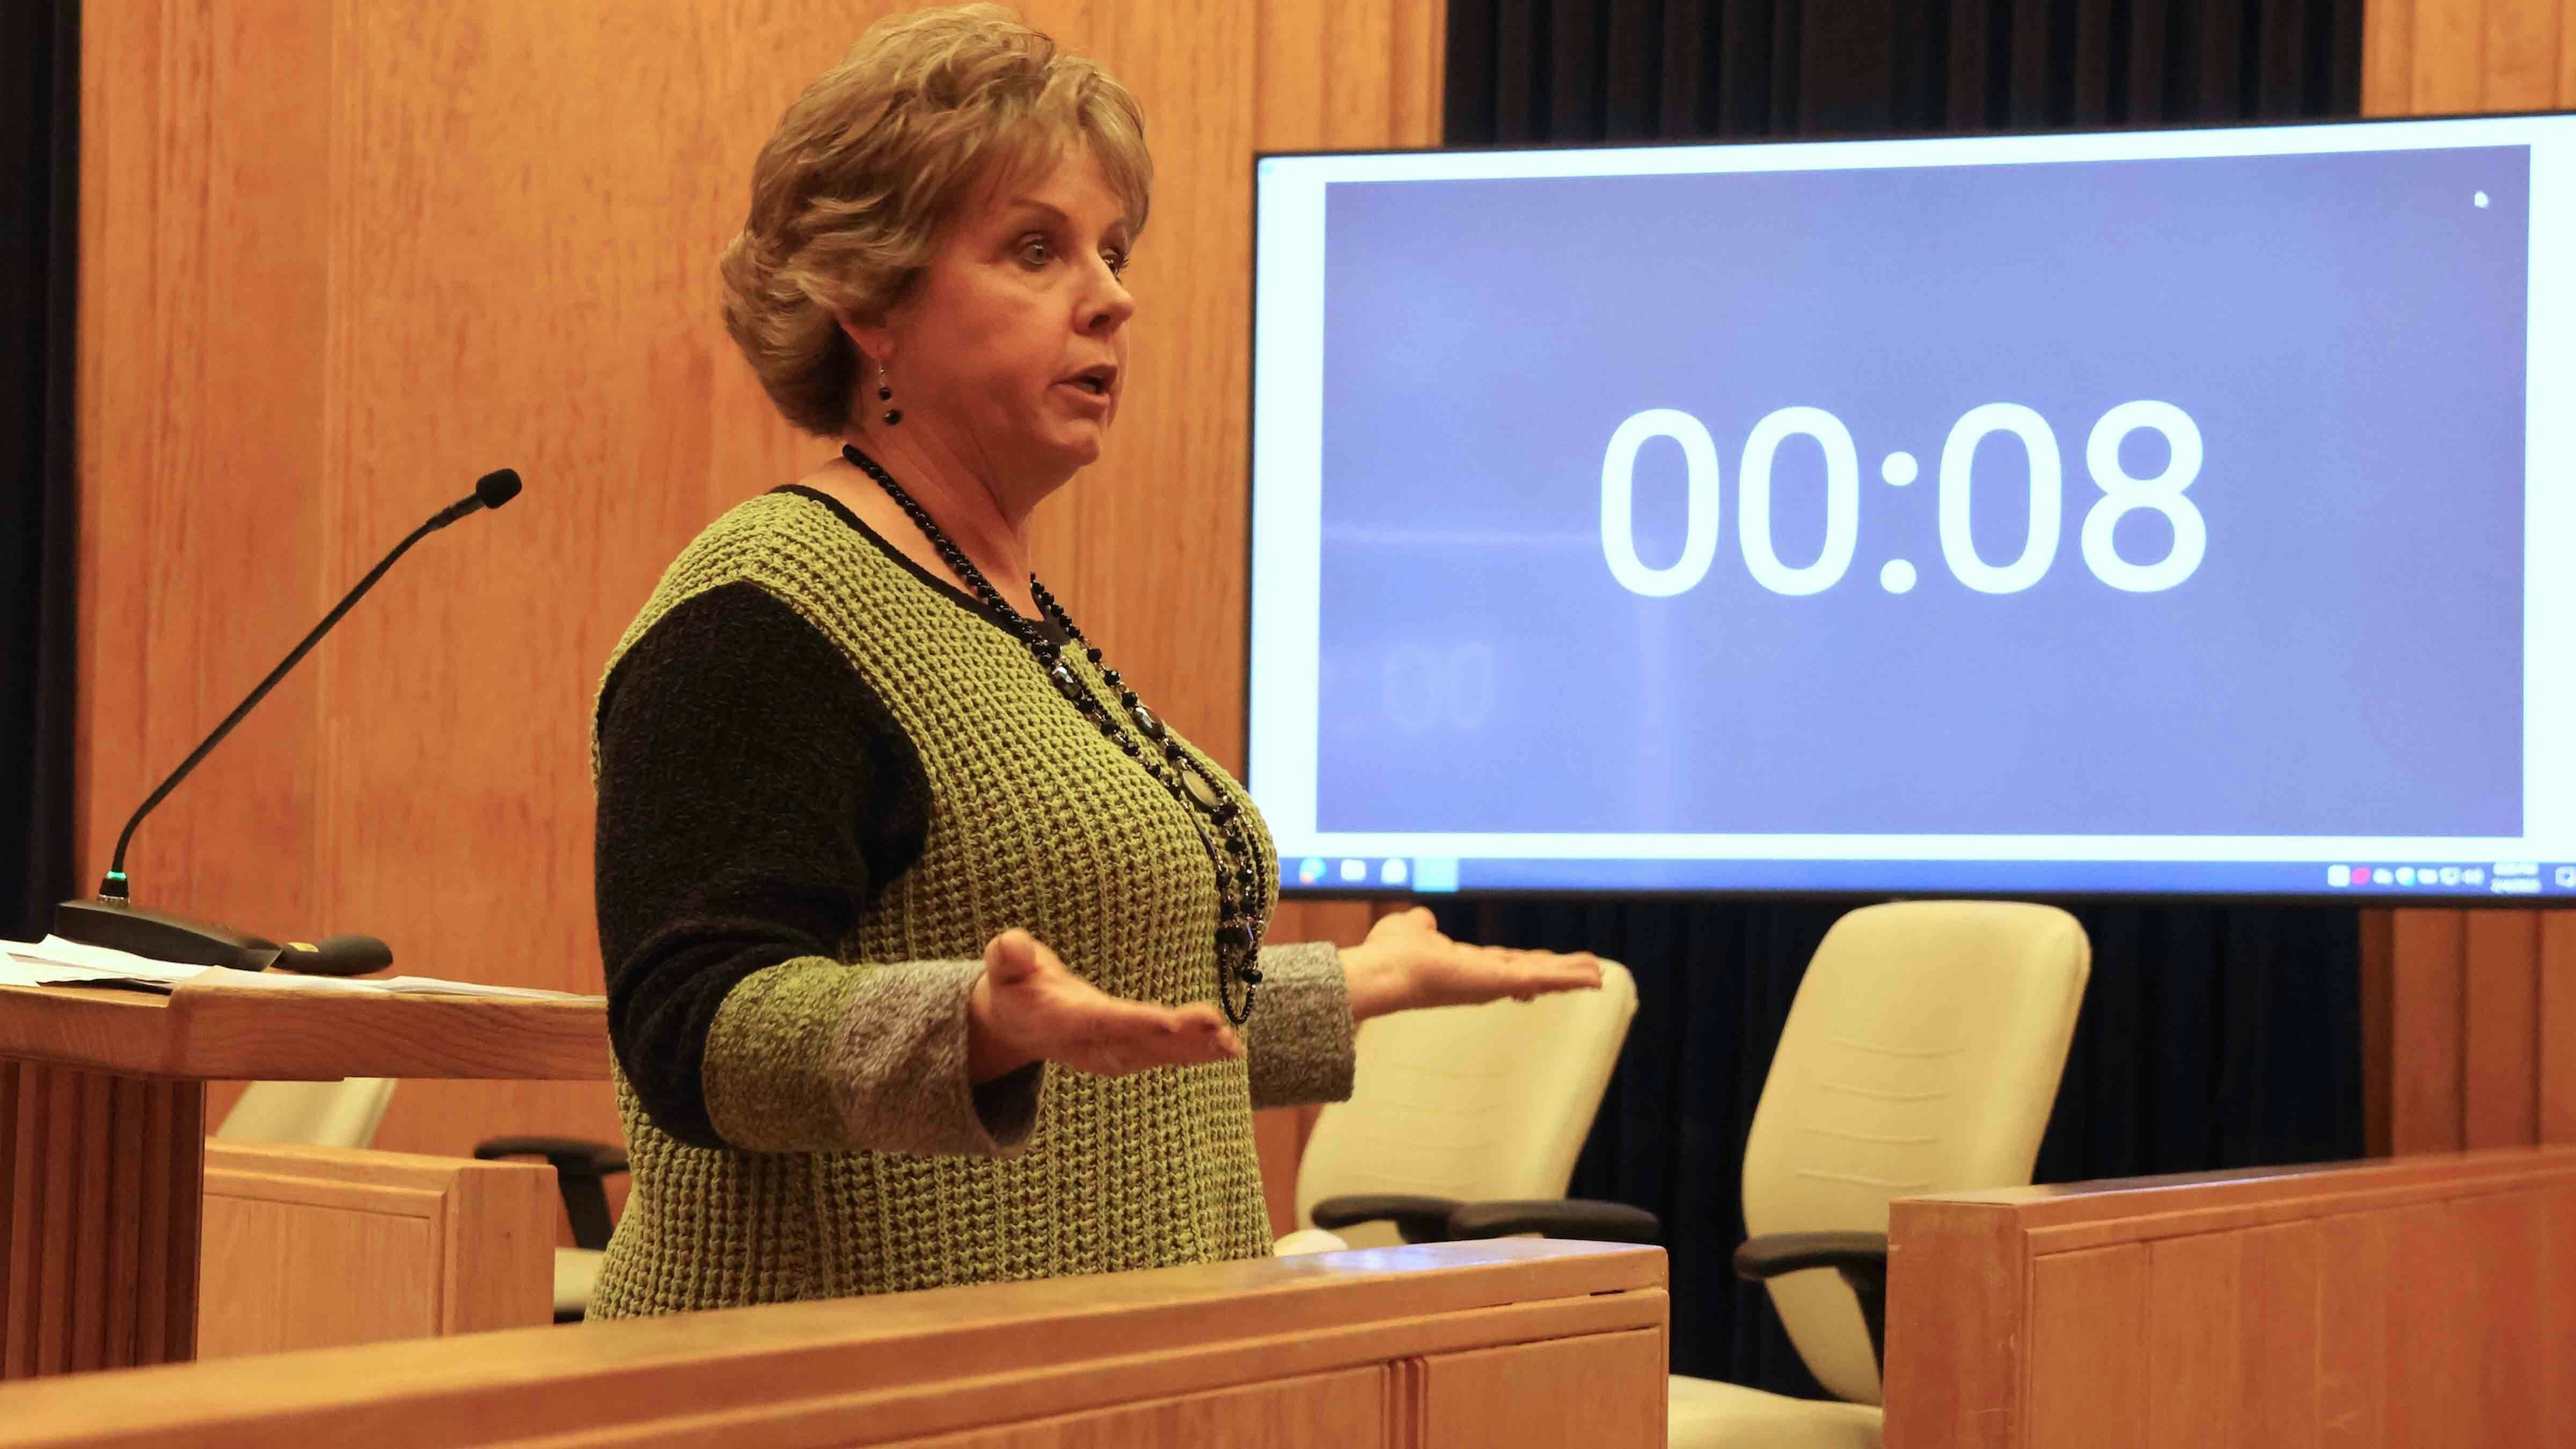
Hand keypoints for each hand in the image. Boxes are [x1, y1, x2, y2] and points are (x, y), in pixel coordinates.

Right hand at [965, 929, 1242, 1082]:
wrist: (1016, 1025)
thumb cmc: (1014, 987)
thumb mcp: (1003, 968)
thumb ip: (1008, 957)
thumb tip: (1011, 945)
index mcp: (1062, 1021)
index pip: (1101, 1021)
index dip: (1133, 1023)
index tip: (1166, 1022)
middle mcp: (1090, 1045)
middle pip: (1139, 1042)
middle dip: (1179, 1037)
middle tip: (1217, 1026)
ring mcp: (1110, 1055)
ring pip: (1158, 1054)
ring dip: (1196, 1049)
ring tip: (1232, 1043)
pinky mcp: (1126, 1055)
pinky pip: (1164, 1056)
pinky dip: (1196, 1052)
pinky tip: (1228, 1047)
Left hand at [1339, 907, 1604, 1021]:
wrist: (1384, 971)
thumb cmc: (1389, 954)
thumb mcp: (1411, 929)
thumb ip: (1422, 926)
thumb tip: (1424, 920)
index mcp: (1466, 965)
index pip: (1504, 964)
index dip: (1528, 965)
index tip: (1547, 965)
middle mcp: (1483, 977)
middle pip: (1531, 972)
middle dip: (1560, 972)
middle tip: (1589, 973)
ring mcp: (1493, 982)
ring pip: (1541, 976)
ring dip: (1571, 975)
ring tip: (1599, 975)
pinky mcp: (1500, 982)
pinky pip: (1543, 979)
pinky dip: (1569, 978)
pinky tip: (1593, 978)